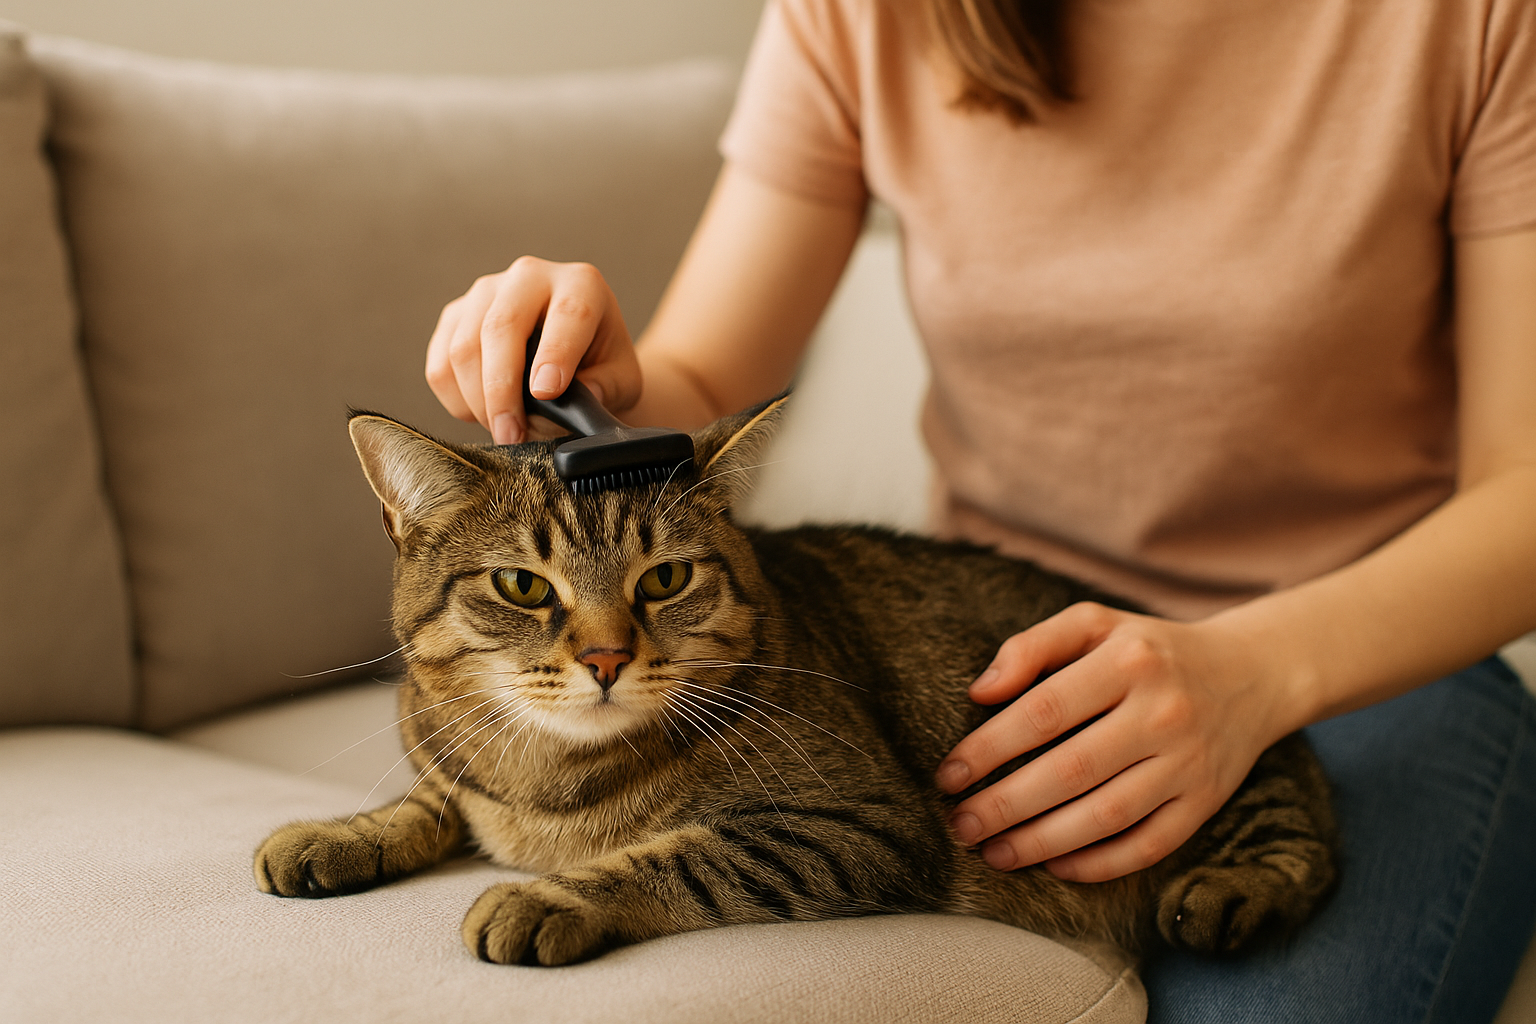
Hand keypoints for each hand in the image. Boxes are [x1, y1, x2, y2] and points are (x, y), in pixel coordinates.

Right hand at [425, 256, 641, 443]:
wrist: (574, 353)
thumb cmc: (601, 365)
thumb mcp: (622, 379)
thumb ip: (607, 388)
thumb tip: (581, 398)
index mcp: (581, 284)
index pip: (566, 314)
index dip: (554, 354)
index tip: (546, 393)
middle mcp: (529, 276)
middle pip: (500, 328)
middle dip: (501, 391)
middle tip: (511, 435)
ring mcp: (485, 292)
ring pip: (463, 348)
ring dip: (478, 402)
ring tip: (506, 432)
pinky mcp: (455, 316)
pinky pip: (440, 364)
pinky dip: (456, 400)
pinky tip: (483, 415)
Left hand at [935, 602, 1296, 881]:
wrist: (1250, 674)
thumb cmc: (1147, 650)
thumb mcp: (1094, 624)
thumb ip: (1032, 646)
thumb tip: (979, 692)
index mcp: (1128, 661)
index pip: (1044, 711)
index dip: (989, 748)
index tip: (948, 774)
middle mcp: (1163, 712)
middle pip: (1070, 770)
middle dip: (1004, 805)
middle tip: (959, 825)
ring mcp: (1188, 762)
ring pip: (1106, 816)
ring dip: (1041, 842)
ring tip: (993, 853)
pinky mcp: (1206, 802)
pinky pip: (1148, 845)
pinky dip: (1098, 864)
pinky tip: (1054, 865)